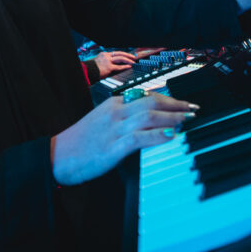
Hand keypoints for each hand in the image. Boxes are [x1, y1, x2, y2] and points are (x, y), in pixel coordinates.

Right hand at [51, 93, 196, 185]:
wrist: (57, 156)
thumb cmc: (79, 142)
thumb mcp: (102, 122)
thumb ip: (123, 119)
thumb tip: (148, 122)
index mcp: (113, 105)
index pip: (146, 96)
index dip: (168, 98)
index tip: (183, 103)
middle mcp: (115, 113)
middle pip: (151, 101)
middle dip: (176, 104)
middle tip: (193, 109)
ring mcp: (114, 129)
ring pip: (148, 116)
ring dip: (172, 117)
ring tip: (187, 120)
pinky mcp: (112, 147)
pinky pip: (139, 137)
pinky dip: (157, 135)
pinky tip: (171, 135)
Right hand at [92, 50, 135, 77]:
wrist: (88, 71)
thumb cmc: (92, 69)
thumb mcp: (99, 62)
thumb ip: (106, 62)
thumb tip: (113, 65)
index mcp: (104, 54)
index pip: (115, 53)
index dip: (122, 54)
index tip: (127, 55)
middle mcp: (106, 56)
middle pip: (119, 53)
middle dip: (127, 55)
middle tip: (133, 57)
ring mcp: (108, 61)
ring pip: (120, 58)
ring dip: (128, 60)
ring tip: (133, 62)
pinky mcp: (109, 67)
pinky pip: (119, 66)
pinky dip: (125, 66)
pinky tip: (129, 66)